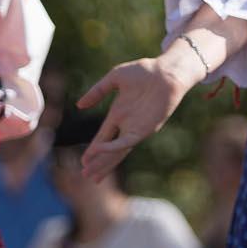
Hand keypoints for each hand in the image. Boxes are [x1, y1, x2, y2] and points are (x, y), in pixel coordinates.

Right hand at [78, 49, 200, 179]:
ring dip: (105, 162)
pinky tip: (102, 151)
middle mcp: (128, 124)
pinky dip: (114, 146)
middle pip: (110, 149)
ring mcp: (137, 127)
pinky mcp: (148, 127)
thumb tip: (79, 105)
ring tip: (93, 175)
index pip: (103, 137)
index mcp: (119, 114)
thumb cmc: (145, 71)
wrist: (167, 71)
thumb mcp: (115, 78)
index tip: (84, 162)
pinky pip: (129, 140)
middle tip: (86, 176)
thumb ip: (97, 91)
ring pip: (118, 150)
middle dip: (99, 163)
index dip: (94, 150)